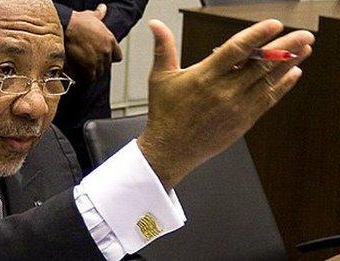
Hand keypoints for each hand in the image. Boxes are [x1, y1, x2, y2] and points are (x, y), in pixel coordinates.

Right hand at [65, 4, 122, 82]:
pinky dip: (85, 77)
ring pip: (99, 73)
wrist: (66, 28)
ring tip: (83, 69)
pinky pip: (90, 78)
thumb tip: (103, 8)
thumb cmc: (77, 21)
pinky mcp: (89, 68)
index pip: (118, 57)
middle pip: (107, 66)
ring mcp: (98, 60)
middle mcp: (107, 52)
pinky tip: (79, 74)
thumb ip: (99, 15)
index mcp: (110, 40)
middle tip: (89, 62)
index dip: (110, 58)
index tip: (102, 56)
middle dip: (99, 65)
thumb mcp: (91, 16)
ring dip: (92, 72)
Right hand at [138, 19, 314, 189]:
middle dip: (286, 46)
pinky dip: (282, 86)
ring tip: (305, 49)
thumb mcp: (160, 78)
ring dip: (290, 63)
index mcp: (204, 76)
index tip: (274, 24)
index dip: (258, 35)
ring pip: (269, 81)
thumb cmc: (165, 114)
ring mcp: (236, 107)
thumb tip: (155, 25)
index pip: (237, 50)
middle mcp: (224, 91)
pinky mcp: (243, 121)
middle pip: (261, 64)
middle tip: (304, 34)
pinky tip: (293, 74)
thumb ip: (163, 48)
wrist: (170, 149)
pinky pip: (268, 100)